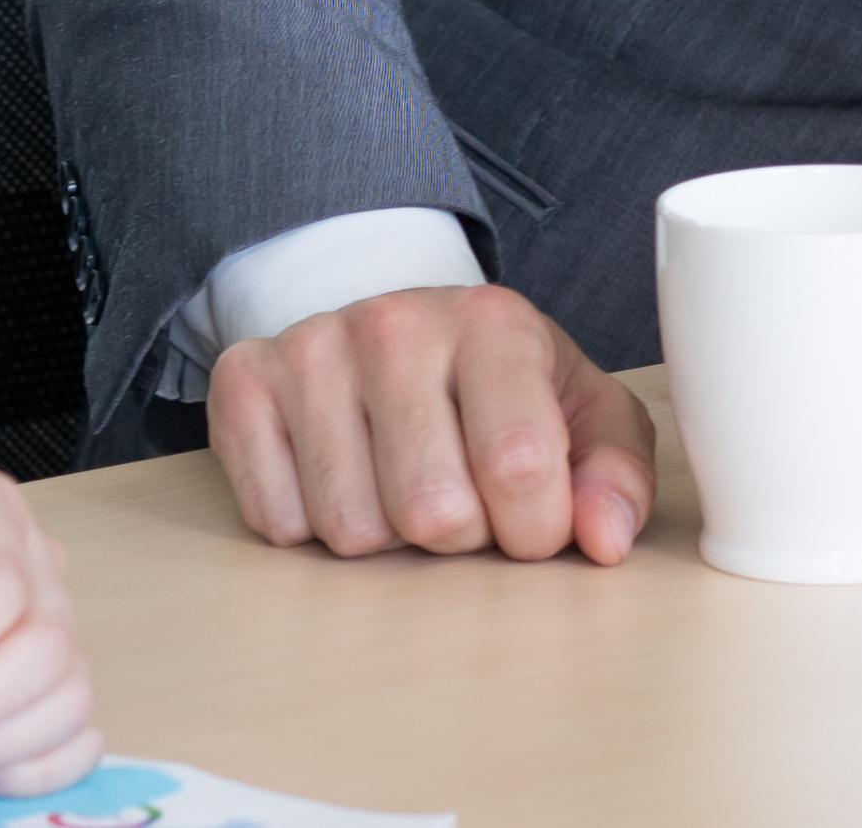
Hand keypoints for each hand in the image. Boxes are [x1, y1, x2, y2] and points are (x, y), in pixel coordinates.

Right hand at [207, 281, 654, 563]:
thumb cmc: (504, 386)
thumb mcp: (585, 414)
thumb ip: (616, 476)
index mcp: (493, 323)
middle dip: (459, 534)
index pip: (518, 467)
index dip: (534, 530)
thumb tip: (605, 539)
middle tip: (462, 493)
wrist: (401, 326)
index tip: (533, 520)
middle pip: (431, 512)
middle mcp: (396, 322)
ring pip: (351, 529)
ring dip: (387, 536)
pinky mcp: (245, 380)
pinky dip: (314, 525)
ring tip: (402, 478)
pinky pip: (278, 522)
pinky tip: (343, 474)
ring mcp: (312, 347)